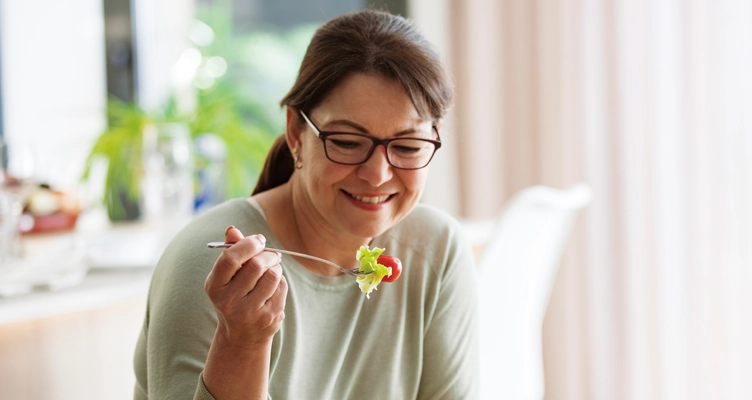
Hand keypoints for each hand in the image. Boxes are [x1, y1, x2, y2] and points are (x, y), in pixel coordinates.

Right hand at [204, 226, 287, 347]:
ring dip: (275, 267)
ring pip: (272, 275)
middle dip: (267, 254)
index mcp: (214, 287)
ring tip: (271, 269)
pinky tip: (273, 286)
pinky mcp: (269, 317)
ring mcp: (250, 312)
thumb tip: (232, 229)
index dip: (247, 244)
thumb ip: (230, 251)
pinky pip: (281, 287)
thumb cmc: (233, 295)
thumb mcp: (226, 276)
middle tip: (271, 254)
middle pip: (255, 265)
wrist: (241, 335)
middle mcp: (229, 302)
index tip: (259, 240)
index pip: (230, 259)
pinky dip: (280, 281)